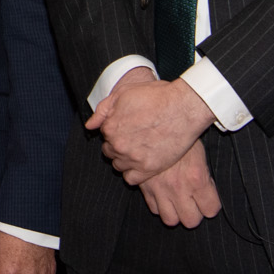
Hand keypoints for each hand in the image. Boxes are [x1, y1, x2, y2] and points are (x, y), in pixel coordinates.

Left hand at [87, 67, 215, 183]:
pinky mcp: (149, 169)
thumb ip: (103, 110)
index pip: (105, 135)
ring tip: (140, 150)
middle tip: (135, 138)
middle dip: (119, 145)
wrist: (183, 107)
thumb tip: (90, 125)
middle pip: (110, 151)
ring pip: (119, 165)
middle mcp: (118, 145)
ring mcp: (133, 159)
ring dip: (125, 159)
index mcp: (110, 127)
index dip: (116, 130)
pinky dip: (133, 173)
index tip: (129, 127)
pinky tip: (142, 163)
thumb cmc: (156, 96)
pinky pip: (130, 179)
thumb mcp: (124, 94)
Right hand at [138, 140, 223, 227]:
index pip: (211, 210)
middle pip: (191, 221)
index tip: (208, 199)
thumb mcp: (199, 153)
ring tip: (178, 201)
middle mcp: (179, 188)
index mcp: (197, 178)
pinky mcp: (144, 187)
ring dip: (175, 213)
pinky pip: (154, 208)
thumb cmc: (181, 134)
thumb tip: (207, 189)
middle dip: (194, 214)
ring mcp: (160, 189)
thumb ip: (204, 175)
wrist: (154, 123)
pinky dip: (159, 204)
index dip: (211, 205)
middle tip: (194, 202)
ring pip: (170, 220)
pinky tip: (163, 193)